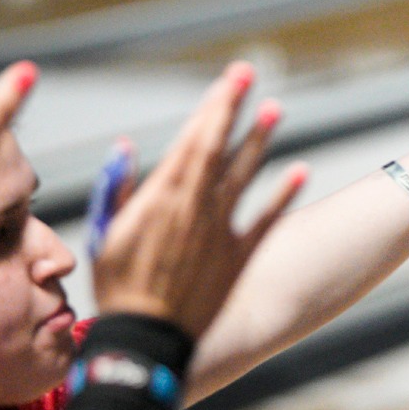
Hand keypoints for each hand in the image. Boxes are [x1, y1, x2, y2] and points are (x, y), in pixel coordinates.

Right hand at [92, 62, 305, 336]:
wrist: (146, 337)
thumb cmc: (118, 286)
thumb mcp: (107, 233)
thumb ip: (118, 189)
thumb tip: (126, 148)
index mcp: (160, 196)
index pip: (191, 140)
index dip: (211, 107)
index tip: (226, 81)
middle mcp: (194, 206)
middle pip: (217, 146)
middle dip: (233, 107)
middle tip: (248, 72)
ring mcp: (220, 230)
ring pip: (244, 175)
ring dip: (260, 140)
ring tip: (276, 108)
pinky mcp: (239, 256)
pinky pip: (266, 220)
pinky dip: (283, 195)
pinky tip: (301, 170)